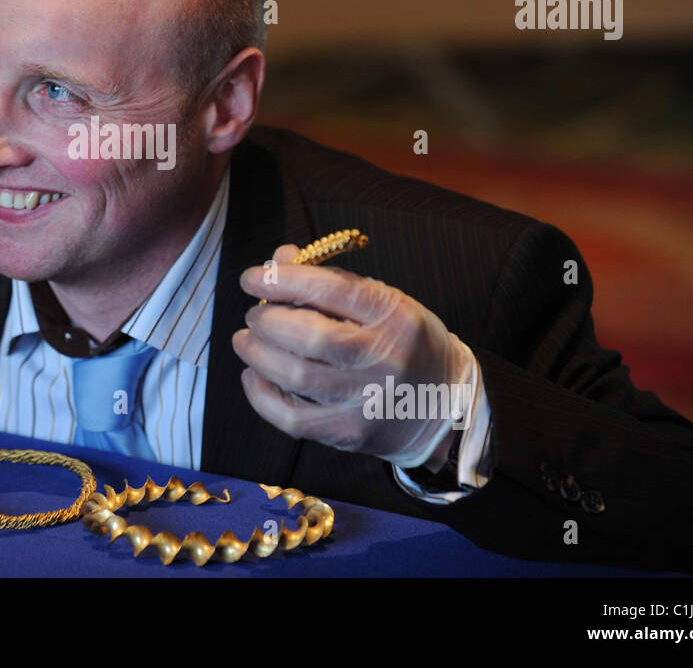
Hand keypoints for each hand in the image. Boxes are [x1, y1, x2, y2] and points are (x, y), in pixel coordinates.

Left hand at [233, 245, 474, 467]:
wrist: (445, 404)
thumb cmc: (405, 343)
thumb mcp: (385, 301)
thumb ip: (332, 280)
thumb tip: (280, 259)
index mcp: (394, 315)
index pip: (332, 289)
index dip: (284, 280)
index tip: (252, 278)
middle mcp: (384, 357)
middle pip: (309, 335)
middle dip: (267, 320)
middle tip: (254, 316)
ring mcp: (368, 399)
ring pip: (295, 376)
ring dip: (257, 354)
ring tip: (246, 341)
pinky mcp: (351, 432)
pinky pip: (292, 418)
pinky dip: (261, 396)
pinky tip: (254, 377)